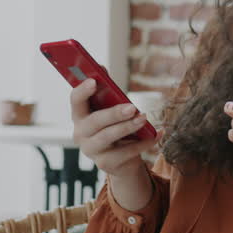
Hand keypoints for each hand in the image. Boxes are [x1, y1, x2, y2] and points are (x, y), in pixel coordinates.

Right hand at [70, 78, 156, 209]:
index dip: (82, 91)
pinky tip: (157, 133)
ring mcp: (92, 150)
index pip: (75, 101)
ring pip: (108, 137)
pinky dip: (143, 142)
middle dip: (113, 113)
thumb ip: (106, 90)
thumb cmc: (114, 126)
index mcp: (79, 115)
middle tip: (132, 107)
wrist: (121, 160)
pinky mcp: (106, 164)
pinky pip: (126, 152)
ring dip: (128, 127)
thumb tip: (101, 68)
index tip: (93, 81)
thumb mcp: (110, 108)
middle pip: (94, 122)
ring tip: (144, 118)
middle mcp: (80, 133)